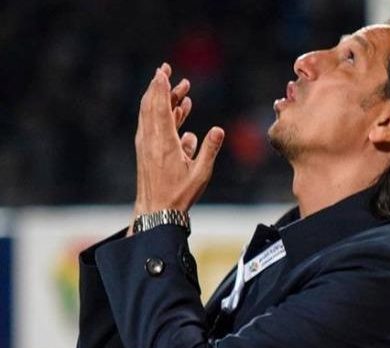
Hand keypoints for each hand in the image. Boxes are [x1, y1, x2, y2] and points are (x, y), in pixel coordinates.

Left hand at [132, 63, 224, 219]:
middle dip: (160, 86)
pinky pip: (153, 126)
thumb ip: (209, 150)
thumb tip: (219, 130)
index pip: (160, 106)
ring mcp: (146, 145)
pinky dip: (164, 116)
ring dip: (164, 100)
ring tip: (182, 91)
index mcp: (164, 142)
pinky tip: (180, 116)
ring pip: (151, 114)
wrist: (155, 212)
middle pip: (152, 104)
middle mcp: (151, 140)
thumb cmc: (178, 195)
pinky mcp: (146, 151)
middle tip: (168, 70)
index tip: (163, 70)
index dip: (162, 86)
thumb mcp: (200, 174)